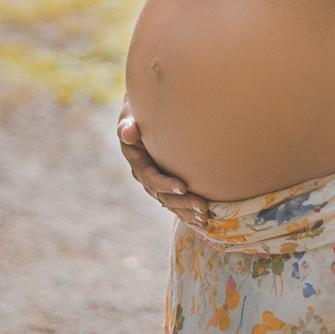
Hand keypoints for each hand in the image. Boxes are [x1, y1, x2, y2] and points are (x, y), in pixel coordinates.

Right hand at [117, 96, 208, 228]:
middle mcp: (146, 177)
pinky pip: (178, 203)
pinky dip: (189, 214)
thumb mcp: (130, 116)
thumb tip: (129, 132)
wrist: (147, 116)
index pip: (151, 177)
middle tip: (203, 206)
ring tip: (206, 217)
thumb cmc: (140, 112)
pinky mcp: (169, 185)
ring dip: (188, 212)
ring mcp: (158, 183)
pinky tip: (205, 221)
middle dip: (183, 203)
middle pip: (163, 196)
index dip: (165, 184)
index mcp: (137, 162)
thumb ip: (128, 125)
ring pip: (172, 203)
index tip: (183, 186)